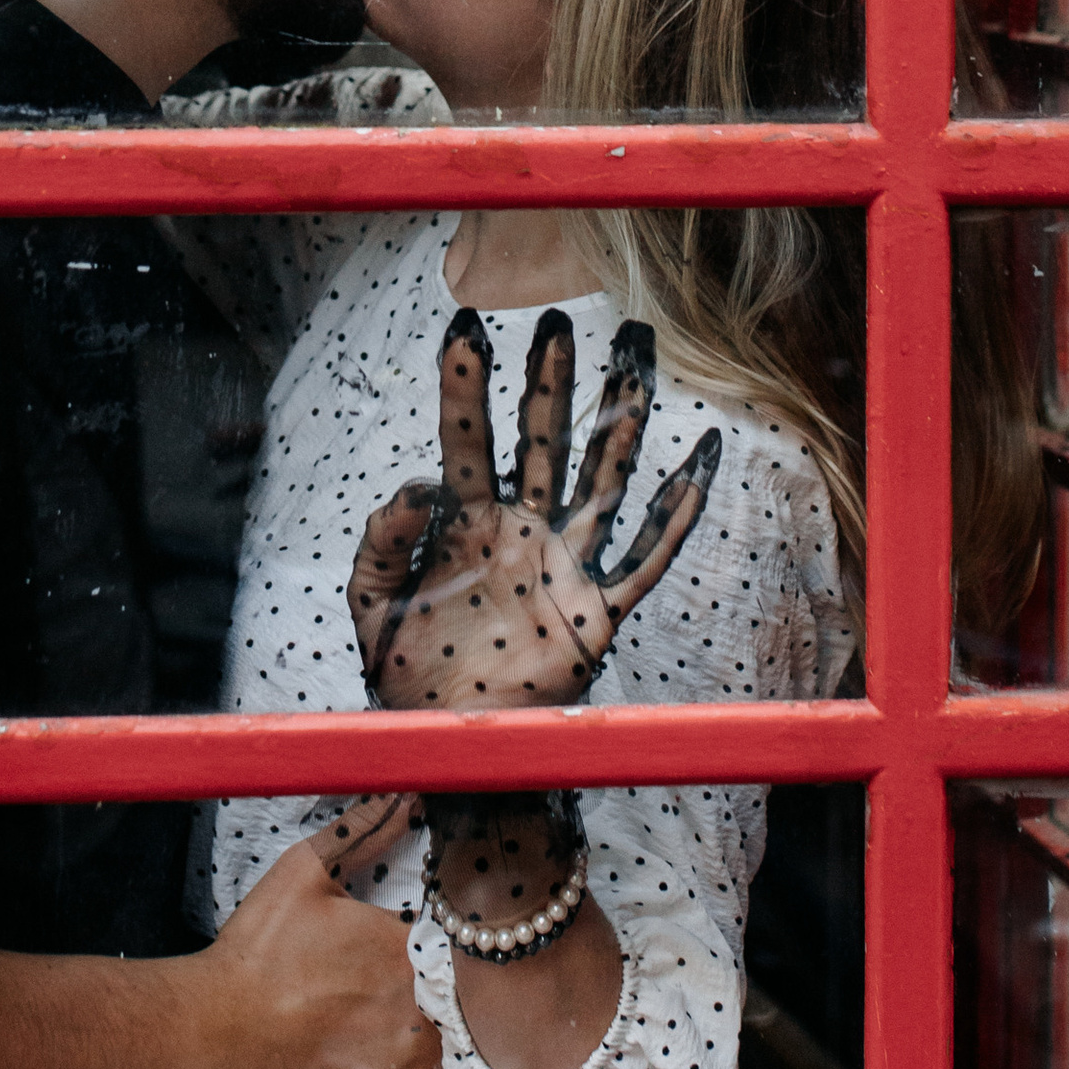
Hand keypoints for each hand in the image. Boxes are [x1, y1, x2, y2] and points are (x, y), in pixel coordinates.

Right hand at [190, 804, 475, 1068]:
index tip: (476, 927)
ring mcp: (418, 1055)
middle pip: (486, 988)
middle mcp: (424, 999)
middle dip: (492, 980)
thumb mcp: (306, 870)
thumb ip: (362, 829)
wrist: (223, 1027)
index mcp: (408, 940)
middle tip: (489, 974)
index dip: (478, 929)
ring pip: (486, 1045)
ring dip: (492, 1032)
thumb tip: (406, 794)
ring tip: (491, 1022)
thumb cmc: (261, 949)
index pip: (472, 931)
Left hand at [349, 309, 720, 714]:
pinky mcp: (595, 615)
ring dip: (619, 427)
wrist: (452, 748)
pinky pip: (644, 561)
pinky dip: (674, 519)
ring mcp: (563, 568)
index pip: (466, 440)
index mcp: (464, 525)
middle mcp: (521, 533)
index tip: (463, 326)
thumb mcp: (373, 601)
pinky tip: (696, 469)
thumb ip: (385, 538)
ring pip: (601, 483)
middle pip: (543, 442)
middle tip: (558, 320)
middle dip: (551, 381)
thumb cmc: (405, 674)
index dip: (465, 386)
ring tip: (635, 364)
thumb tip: (416, 482)